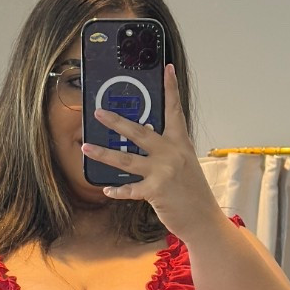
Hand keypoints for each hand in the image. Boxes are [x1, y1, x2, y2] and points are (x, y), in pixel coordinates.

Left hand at [80, 65, 221, 242]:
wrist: (204, 219)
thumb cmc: (193, 193)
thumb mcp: (185, 164)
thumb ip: (168, 150)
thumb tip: (146, 137)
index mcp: (181, 143)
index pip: (175, 111)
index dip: (170, 89)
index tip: (166, 69)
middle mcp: (171, 153)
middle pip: (139, 132)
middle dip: (116, 121)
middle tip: (99, 113)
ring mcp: (163, 172)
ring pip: (126, 159)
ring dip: (104, 153)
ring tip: (86, 147)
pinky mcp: (155, 191)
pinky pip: (130, 189)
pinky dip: (117, 190)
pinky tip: (107, 189)